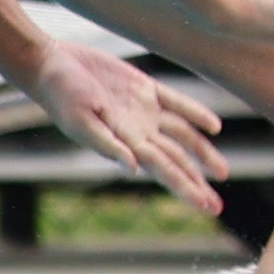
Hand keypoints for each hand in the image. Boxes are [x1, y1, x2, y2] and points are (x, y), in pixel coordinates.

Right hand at [32, 43, 229, 213]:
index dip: (187, 188)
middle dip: (197, 183)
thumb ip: (108, 145)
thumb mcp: (82, 122)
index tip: (206, 207)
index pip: (165, 170)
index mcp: (127, 143)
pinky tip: (214, 127)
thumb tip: (133, 168)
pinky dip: (196, 114)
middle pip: (177, 160)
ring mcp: (144, 110)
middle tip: (217, 208)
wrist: (53, 65)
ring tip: (221, 173)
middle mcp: (139, 131)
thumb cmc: (61, 96)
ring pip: (182, 135)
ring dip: (203, 153)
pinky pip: (177, 103)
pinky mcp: (144, 88)